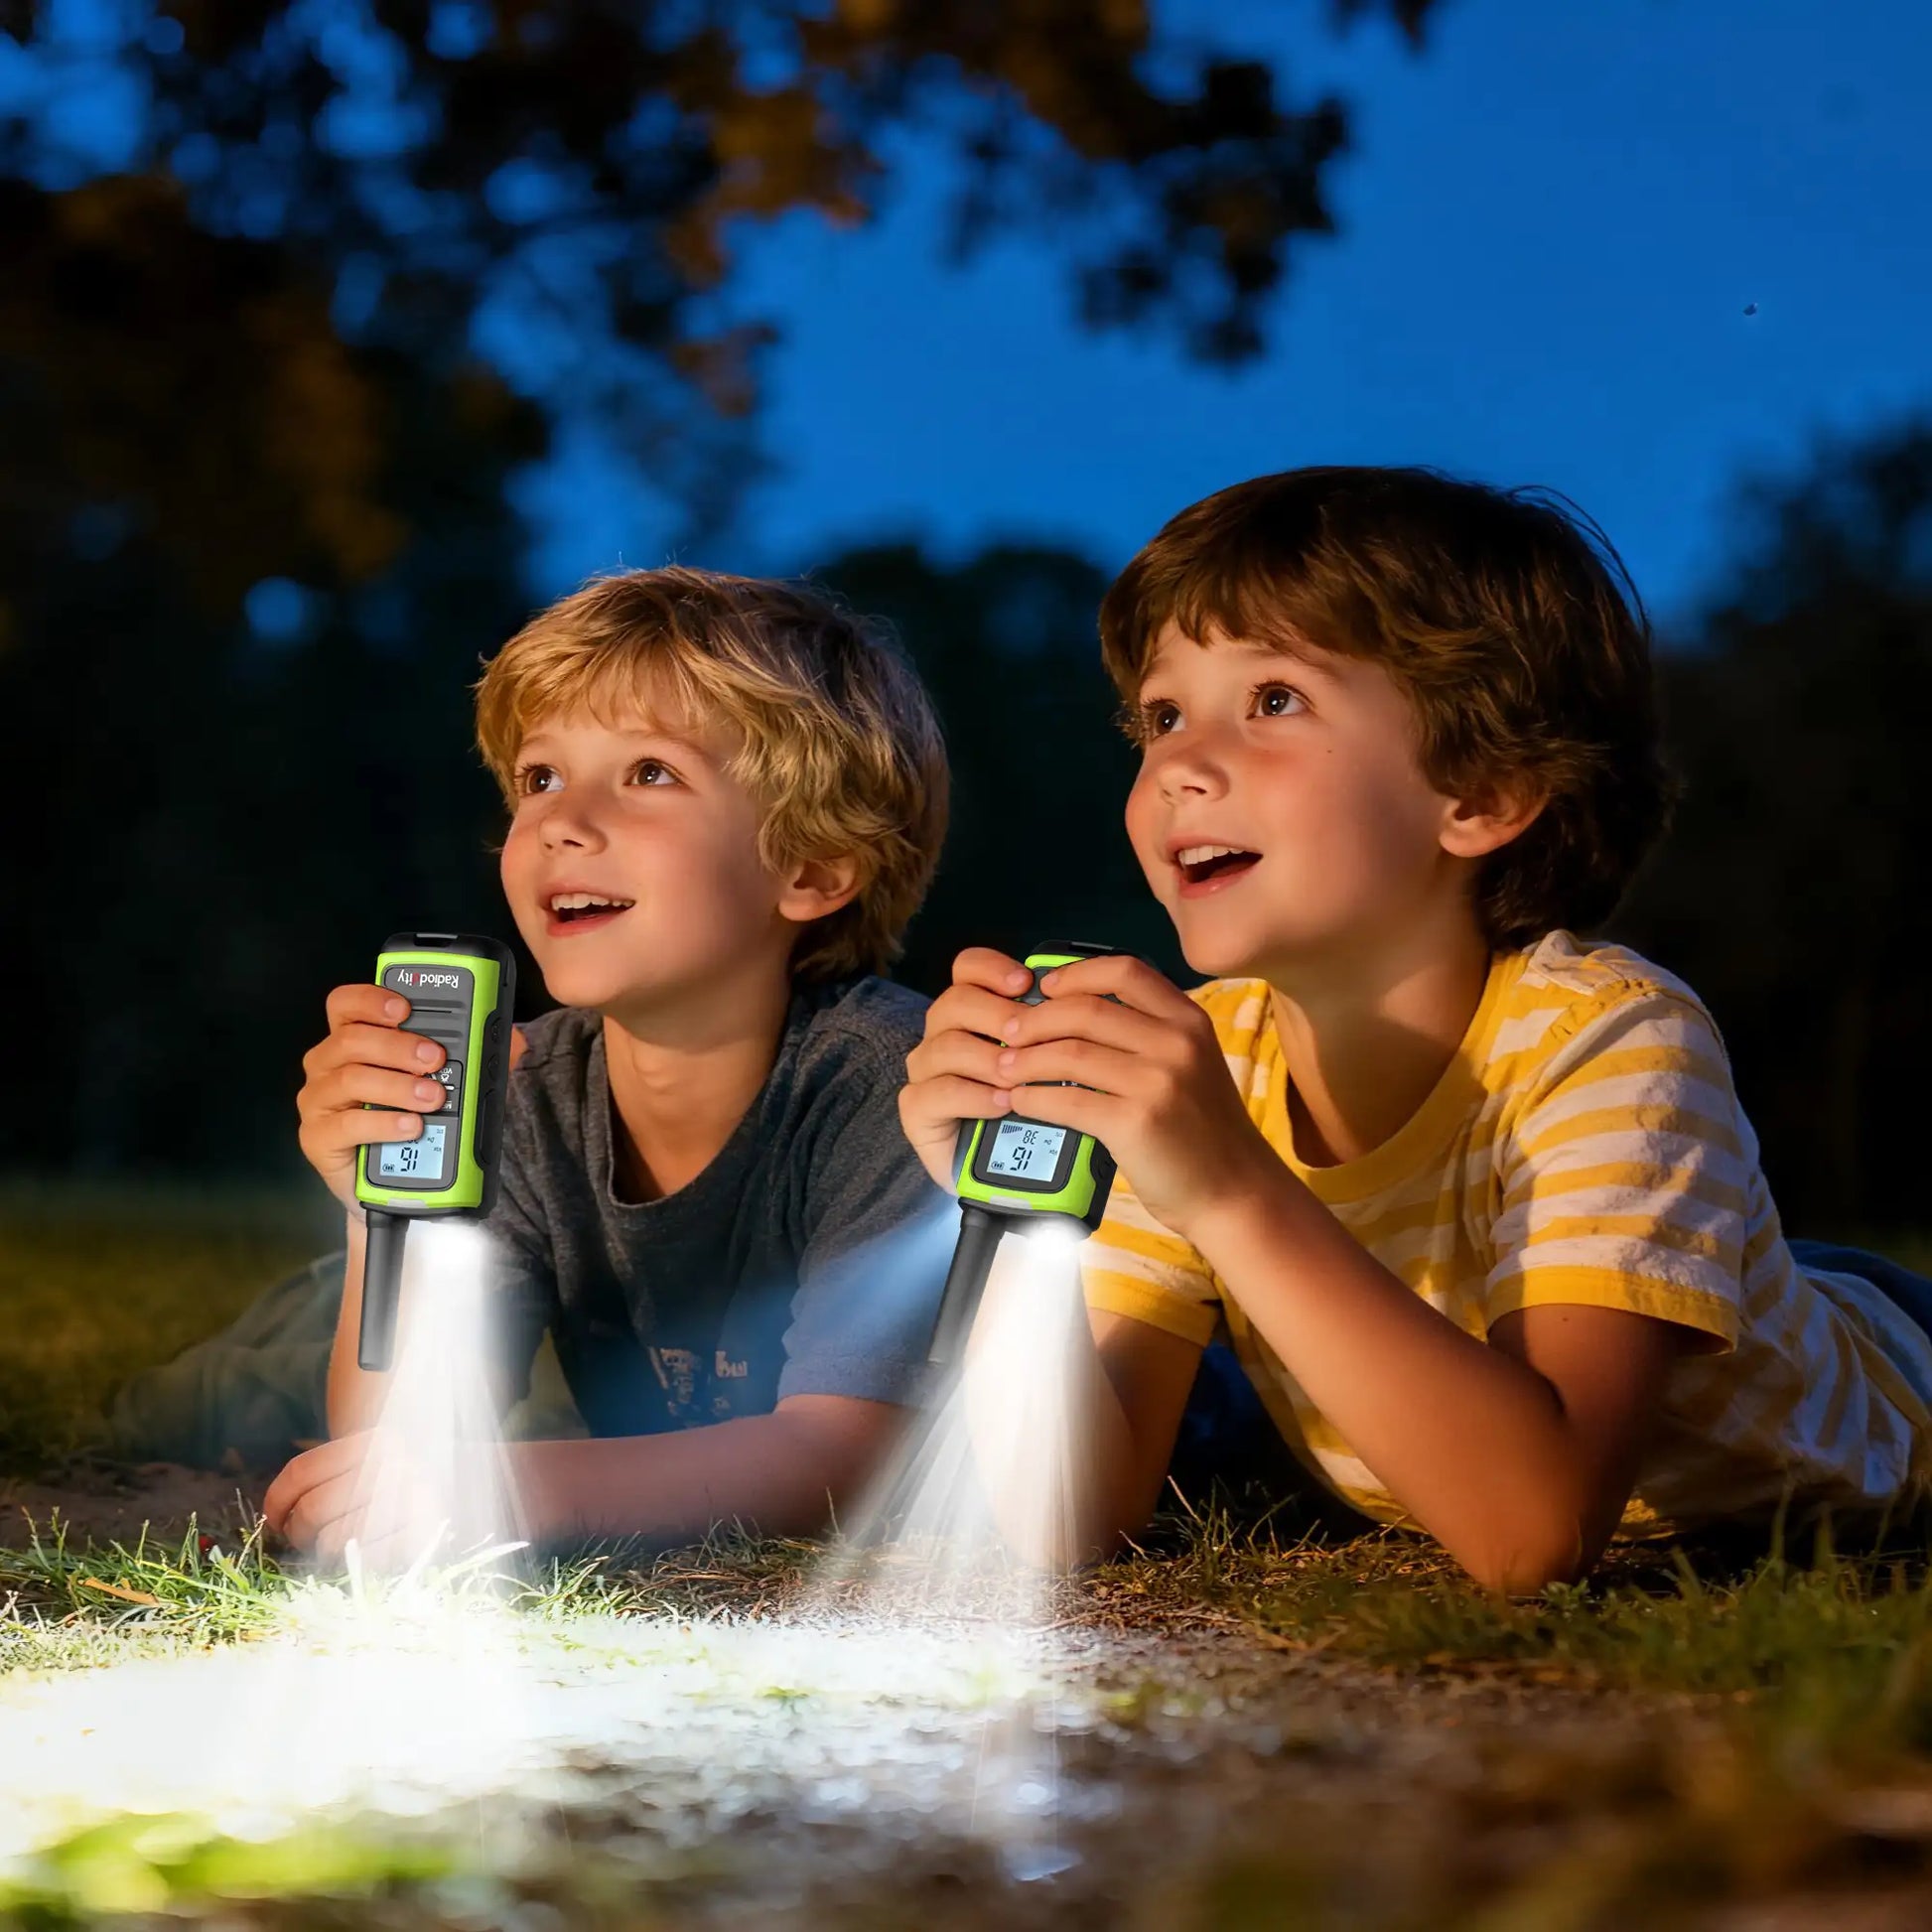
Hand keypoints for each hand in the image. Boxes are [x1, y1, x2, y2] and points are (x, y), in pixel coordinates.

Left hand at [263, 1430, 512, 1568]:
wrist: (468, 1495)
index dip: (276, 1502)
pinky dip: (356, 1564)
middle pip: (311, 1510)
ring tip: (342, 1544)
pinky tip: (367, 1554)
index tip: (276, 1518)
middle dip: (300, 1532)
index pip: (301, 1473)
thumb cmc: (400, 1488)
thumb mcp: (367, 1467)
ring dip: (325, 1552)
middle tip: (313, 1536)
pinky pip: (361, 1561)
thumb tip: (274, 1515)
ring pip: (329, 1541)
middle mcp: (395, 1464)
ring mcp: (412, 1500)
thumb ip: (322, 1479)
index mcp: (375, 1441)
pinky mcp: (422, 1537)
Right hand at [296, 983, 527, 1211]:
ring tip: (432, 1098)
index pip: (346, 1005)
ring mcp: (319, 1101)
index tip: (406, 1008)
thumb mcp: (447, 1083)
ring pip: (350, 1079)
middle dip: (398, 1045)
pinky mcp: (318, 1138)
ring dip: (397, 1085)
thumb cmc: (413, 1118)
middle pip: (351, 1039)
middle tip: (436, 1059)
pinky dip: (383, 1123)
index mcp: (353, 1039)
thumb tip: (513, 1040)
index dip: (371, 999)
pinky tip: (410, 1126)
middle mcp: (328, 1065)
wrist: (397, 1180)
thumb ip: (476, 1057)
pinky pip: (346, 1124)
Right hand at [899, 948, 1039, 1191]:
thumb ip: (1055, 1033)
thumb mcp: (1054, 1067)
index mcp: (974, 1013)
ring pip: (945, 1046)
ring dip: (987, 1059)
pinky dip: (972, 1096)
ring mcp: (927, 1073)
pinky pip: (936, 1093)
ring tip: (1018, 1078)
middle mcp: (944, 1035)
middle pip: (954, 1002)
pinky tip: (1002, 1104)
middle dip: (996, 1016)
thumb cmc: (1039, 1112)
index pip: (968, 969)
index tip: (1026, 983)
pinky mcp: (917, 1111)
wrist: (1015, 1174)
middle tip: (1030, 1038)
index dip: (992, 969)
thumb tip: (1081, 1003)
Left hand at [974, 953, 1280, 1244]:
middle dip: (1035, 1020)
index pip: (1124, 972)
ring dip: (1025, 1060)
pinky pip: (1067, 1101)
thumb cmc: (1204, 1129)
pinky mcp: (1135, 1123)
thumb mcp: (1192, 1064)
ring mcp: (1157, 1082)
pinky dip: (1033, 1098)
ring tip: (1003, 1068)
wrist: (1233, 1190)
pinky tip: (1019, 1101)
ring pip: (1070, 1053)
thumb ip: (1149, 1034)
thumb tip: (1073, 1012)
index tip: (1045, 987)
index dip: (1076, 974)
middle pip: (1085, 1010)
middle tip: (1007, 1033)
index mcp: (1189, 1020)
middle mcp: (1176, 1043)